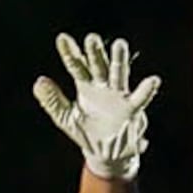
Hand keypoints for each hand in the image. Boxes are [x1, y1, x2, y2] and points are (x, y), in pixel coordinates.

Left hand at [34, 30, 159, 180]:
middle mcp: (102, 86)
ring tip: (120, 44)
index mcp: (85, 86)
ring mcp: (118, 96)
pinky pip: (139, 98)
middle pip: (98, 65)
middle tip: (92, 38)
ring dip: (119, 60)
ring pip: (118, 74)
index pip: (76, 66)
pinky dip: (146, 90)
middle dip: (95, 52)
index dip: (70, 53)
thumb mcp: (64, 118)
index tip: (63, 38)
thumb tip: (39, 81)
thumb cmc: (86, 132)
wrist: (105, 154)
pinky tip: (153, 80)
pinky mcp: (130, 109)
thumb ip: (51, 100)